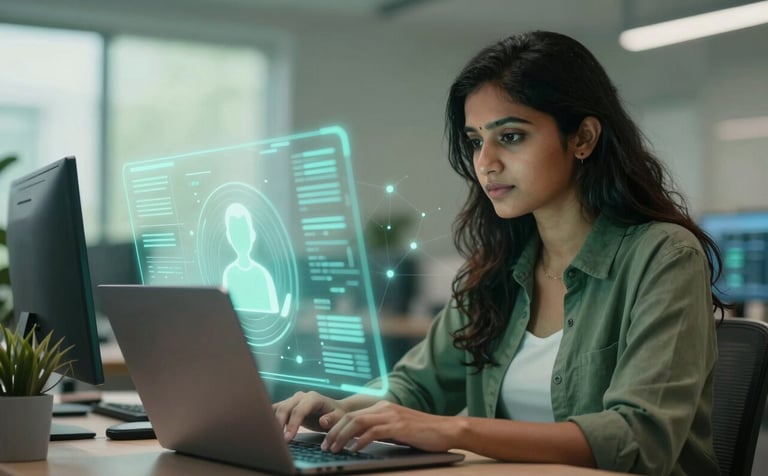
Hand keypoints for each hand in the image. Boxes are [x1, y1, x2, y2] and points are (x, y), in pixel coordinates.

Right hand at [272, 391, 347, 441]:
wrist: (334, 409)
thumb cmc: (337, 414)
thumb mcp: (340, 417)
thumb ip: (332, 419)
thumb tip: (322, 421)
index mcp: (313, 398)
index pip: (299, 410)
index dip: (293, 424)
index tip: (288, 438)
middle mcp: (300, 396)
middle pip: (285, 408)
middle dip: (280, 425)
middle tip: (279, 441)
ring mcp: (292, 400)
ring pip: (277, 409)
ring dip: (272, 422)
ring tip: (271, 437)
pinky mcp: (287, 406)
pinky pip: (275, 410)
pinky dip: (270, 420)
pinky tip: (268, 431)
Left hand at [322, 400, 456, 452]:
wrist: (446, 429)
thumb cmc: (423, 433)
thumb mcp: (397, 429)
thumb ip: (381, 431)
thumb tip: (361, 440)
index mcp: (382, 407)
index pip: (353, 414)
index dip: (336, 425)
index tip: (325, 436)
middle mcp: (384, 408)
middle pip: (351, 417)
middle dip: (334, 432)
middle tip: (325, 445)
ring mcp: (391, 416)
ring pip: (357, 422)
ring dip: (342, 436)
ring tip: (334, 448)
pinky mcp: (398, 426)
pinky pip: (373, 432)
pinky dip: (360, 441)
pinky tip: (354, 449)